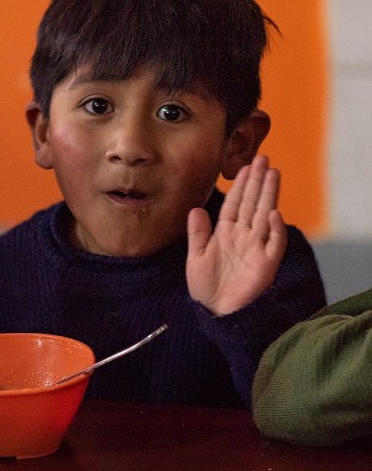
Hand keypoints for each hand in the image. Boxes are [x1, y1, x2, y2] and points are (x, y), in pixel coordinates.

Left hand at [186, 155, 287, 315]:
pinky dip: (275, 229)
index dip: (241, 185)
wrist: (215, 312)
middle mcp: (243, 236)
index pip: (235, 204)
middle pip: (252, 204)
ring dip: (270, 196)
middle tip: (264, 158)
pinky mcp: (266, 264)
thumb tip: (196, 209)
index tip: (246, 166)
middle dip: (258, 182)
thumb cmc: (206, 286)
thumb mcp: (195, 257)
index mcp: (225, 233)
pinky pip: (274, 244)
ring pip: (265, 216)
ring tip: (274, 173)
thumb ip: (198, 233)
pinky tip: (274, 213)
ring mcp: (256, 248)